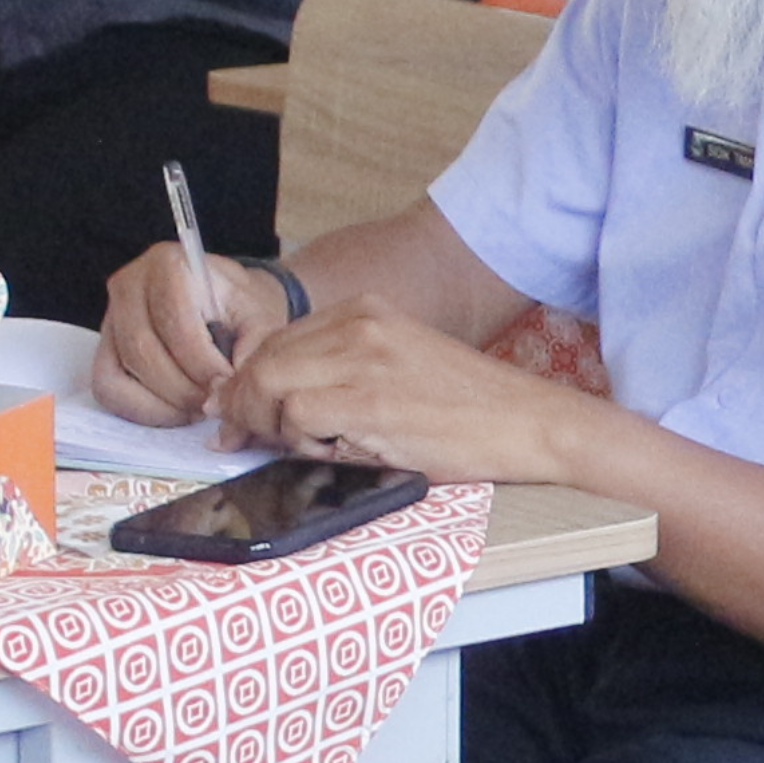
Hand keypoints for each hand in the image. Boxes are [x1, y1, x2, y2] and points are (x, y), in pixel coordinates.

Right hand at [90, 240, 261, 426]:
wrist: (225, 300)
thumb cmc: (240, 305)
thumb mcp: (259, 315)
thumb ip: (253, 346)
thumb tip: (232, 385)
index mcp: (168, 264)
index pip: (174, 322)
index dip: (201, 362)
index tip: (226, 383)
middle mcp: (129, 284)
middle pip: (141, 351)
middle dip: (182, 390)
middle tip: (213, 402)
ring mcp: (110, 317)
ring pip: (118, 375)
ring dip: (162, 404)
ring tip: (197, 407)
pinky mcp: (104, 347)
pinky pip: (107, 389)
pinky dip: (140, 409)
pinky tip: (175, 410)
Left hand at [216, 303, 595, 487]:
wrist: (528, 422)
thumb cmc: (466, 408)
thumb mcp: (396, 367)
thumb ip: (336, 373)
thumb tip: (265, 405)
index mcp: (364, 311)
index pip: (274, 341)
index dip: (246, 382)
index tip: (236, 414)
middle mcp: (359, 323)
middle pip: (261, 361)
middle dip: (243, 406)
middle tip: (243, 441)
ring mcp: (363, 358)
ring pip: (269, 386)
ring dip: (272, 426)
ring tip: (309, 447)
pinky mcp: (369, 399)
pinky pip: (297, 416)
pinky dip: (299, 442)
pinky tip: (332, 451)